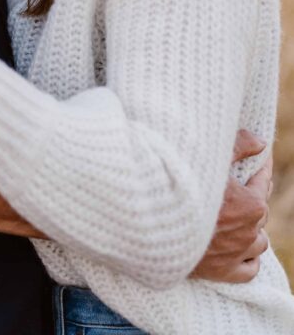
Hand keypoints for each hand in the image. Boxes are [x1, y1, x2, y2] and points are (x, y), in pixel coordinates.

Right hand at [191, 129, 271, 282]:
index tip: (253, 159)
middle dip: (250, 196)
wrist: (151, 222)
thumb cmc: (179, 186)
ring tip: (236, 216)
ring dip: (251, 228)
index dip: (257, 168)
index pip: (262, 181)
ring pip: (258, 241)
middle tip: (235, 185)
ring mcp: (237, 253)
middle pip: (260, 211)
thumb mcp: (208, 159)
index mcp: (250, 204)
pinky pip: (250, 268)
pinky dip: (248, 258)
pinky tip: (238, 247)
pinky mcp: (224, 271)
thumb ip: (239, 146)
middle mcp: (248, 231)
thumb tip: (261, 142)